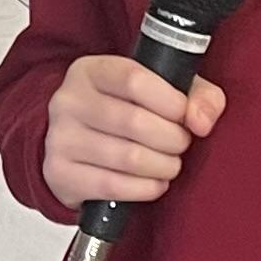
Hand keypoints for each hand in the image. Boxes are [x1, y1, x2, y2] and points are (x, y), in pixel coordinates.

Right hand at [41, 54, 225, 211]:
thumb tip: (201, 120)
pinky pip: (113, 186)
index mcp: (91, 71)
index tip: (185, 114)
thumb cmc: (124, 112)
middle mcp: (68, 101)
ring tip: (169, 163)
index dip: (171, 101)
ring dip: (163, 166)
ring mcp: (59, 139)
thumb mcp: (160, 90)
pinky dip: (146, 188)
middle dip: (172, 139)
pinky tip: (154, 182)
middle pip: (134, 122)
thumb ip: (197, 95)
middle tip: (180, 143)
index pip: (134, 80)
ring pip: (128, 158)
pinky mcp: (60, 174)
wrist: (77, 145)